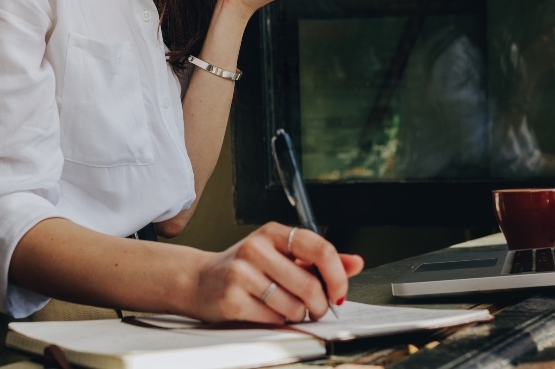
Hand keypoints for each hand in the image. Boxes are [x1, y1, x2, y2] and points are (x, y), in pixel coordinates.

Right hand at [189, 222, 362, 323]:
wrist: (199, 280)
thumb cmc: (245, 268)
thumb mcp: (281, 255)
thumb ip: (319, 260)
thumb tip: (356, 262)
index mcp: (273, 232)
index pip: (320, 249)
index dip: (337, 275)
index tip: (339, 292)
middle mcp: (256, 248)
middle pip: (310, 285)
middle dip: (320, 305)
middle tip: (316, 309)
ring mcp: (241, 273)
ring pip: (293, 306)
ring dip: (299, 315)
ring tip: (289, 309)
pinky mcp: (231, 298)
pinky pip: (273, 319)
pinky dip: (278, 321)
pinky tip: (269, 312)